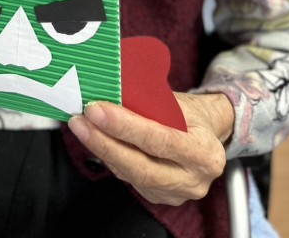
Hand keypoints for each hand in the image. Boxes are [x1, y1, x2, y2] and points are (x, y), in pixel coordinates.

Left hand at [68, 92, 233, 205]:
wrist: (208, 136)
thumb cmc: (193, 115)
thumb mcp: (180, 102)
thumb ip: (151, 102)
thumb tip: (113, 90)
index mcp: (204, 151)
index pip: (159, 140)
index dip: (125, 127)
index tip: (98, 110)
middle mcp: (193, 179)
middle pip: (141, 166)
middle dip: (105, 142)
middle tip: (81, 121)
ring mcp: (176, 193)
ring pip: (131, 175)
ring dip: (101, 149)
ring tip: (81, 127)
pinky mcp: (159, 197)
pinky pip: (128, 179)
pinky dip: (109, 157)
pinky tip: (96, 140)